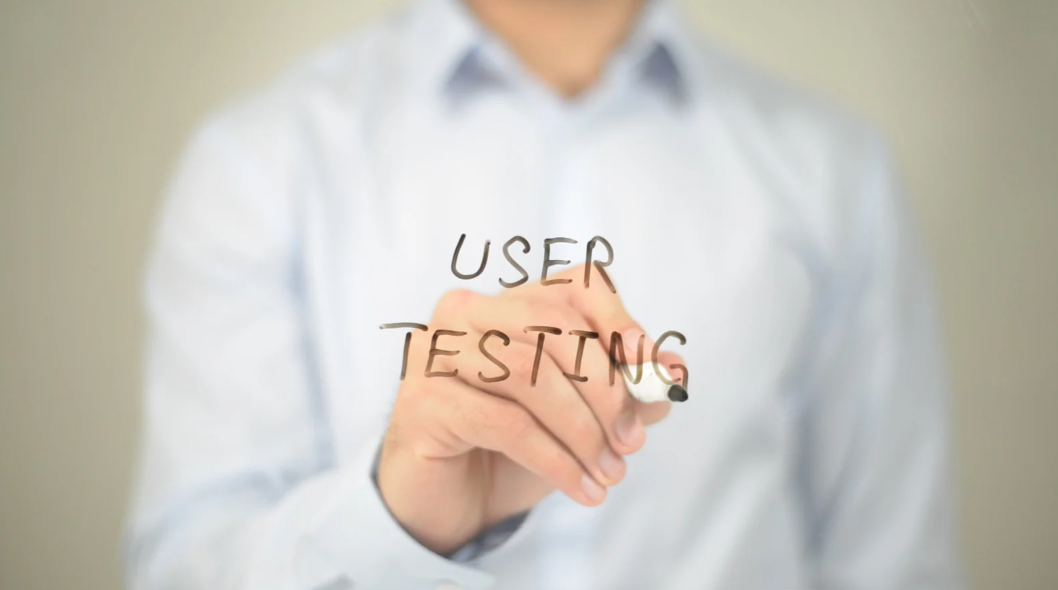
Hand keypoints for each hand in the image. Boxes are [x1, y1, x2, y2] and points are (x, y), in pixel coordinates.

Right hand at [377, 264, 684, 553]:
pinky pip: (504, 422)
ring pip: (526, 371)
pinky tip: (581, 488)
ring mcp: (436, 352)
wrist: (453, 502)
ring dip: (581, 429)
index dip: (617, 319)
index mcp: (509, 303)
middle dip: (604, 387)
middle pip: (551, 326)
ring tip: (609, 471)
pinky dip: (555, 459)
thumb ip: (626, 390)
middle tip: (632, 440)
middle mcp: (466, 313)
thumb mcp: (582, 417)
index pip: (573, 285)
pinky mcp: (421, 400)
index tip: (648, 369)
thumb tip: (673, 370)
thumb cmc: (515, 447)